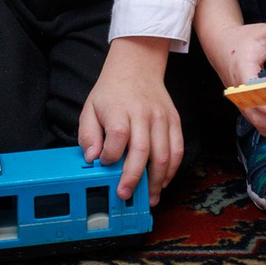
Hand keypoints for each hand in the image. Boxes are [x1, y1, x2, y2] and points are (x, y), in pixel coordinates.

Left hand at [78, 35, 183, 203]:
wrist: (137, 67)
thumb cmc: (111, 92)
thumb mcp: (90, 108)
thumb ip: (88, 135)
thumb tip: (92, 159)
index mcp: (120, 109)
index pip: (118, 136)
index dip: (111, 155)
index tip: (104, 164)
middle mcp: (143, 114)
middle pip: (142, 150)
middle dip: (133, 177)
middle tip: (125, 194)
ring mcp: (162, 118)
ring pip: (163, 154)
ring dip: (156, 180)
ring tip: (148, 197)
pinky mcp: (174, 121)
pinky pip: (177, 148)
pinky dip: (172, 168)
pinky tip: (163, 181)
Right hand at [214, 6, 265, 142]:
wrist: (222, 47)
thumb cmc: (242, 41)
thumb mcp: (264, 30)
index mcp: (244, 73)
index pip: (254, 94)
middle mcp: (241, 94)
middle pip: (260, 118)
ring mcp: (245, 105)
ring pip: (263, 127)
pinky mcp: (250, 110)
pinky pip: (264, 128)